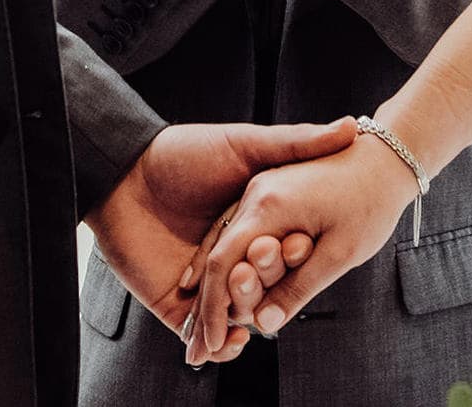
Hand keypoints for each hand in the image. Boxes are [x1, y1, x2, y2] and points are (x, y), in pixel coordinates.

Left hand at [86, 118, 355, 362]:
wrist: (120, 173)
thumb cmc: (182, 152)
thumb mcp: (244, 144)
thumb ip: (295, 143)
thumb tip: (351, 128)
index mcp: (249, 223)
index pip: (281, 249)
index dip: (294, 251)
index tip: (308, 243)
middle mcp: (229, 255)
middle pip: (260, 283)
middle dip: (269, 283)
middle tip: (269, 266)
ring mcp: (203, 282)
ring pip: (235, 313)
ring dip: (248, 316)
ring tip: (254, 314)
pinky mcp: (173, 303)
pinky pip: (201, 332)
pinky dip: (220, 343)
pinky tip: (232, 339)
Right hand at [182, 130, 418, 361]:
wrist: (386, 158)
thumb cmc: (371, 204)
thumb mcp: (341, 253)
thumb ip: (299, 286)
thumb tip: (265, 322)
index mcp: (269, 206)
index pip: (223, 261)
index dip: (213, 305)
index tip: (210, 342)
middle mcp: (254, 194)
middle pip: (217, 252)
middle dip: (206, 300)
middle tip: (200, 343)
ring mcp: (258, 189)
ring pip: (222, 239)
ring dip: (212, 280)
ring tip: (205, 320)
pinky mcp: (267, 190)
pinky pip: (236, 227)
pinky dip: (226, 257)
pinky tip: (224, 279)